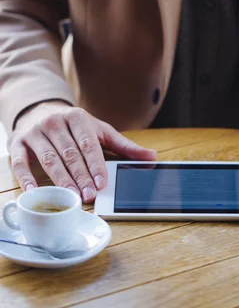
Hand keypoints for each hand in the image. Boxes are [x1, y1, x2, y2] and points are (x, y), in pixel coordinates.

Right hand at [8, 102, 156, 202]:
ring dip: (60, 180)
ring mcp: (35, 132)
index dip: (95, 164)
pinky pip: (20, 162)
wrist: (39, 110)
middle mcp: (55, 122)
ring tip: (70, 197)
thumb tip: (152, 158)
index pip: (88, 143)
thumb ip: (124, 146)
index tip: (101, 182)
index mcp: (78, 118)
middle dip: (80, 176)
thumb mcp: (100, 130)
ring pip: (48, 158)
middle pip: (69, 153)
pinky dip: (26, 178)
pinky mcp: (17, 143)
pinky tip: (34, 192)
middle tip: (88, 195)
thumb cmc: (74, 126)